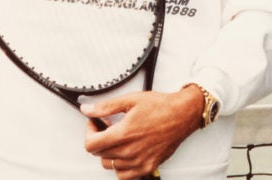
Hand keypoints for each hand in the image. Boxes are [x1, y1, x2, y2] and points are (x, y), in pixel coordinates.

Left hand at [82, 86, 202, 178]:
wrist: (183, 114)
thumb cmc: (161, 106)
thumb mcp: (131, 100)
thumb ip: (106, 107)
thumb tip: (88, 110)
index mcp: (123, 134)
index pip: (91, 145)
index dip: (89, 132)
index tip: (94, 124)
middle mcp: (130, 151)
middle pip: (99, 154)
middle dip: (99, 139)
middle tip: (108, 127)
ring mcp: (139, 162)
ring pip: (109, 165)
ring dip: (109, 153)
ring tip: (118, 139)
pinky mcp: (147, 167)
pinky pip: (123, 175)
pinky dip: (120, 166)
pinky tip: (126, 153)